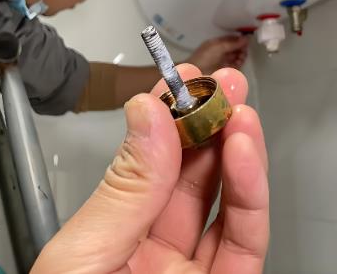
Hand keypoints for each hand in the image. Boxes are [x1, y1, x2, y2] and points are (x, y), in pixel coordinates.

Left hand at [33, 65, 268, 273]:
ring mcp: (191, 273)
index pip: (144, 169)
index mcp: (112, 239)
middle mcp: (154, 253)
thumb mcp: (84, 252)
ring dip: (237, 151)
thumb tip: (148, 113)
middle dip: (209, 125)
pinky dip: (252, 195)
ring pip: (227, 206)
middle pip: (192, 180)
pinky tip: (245, 152)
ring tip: (239, 109)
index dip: (164, 122)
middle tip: (222, 83)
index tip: (179, 81)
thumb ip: (126, 189)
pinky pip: (247, 242)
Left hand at [186, 36, 248, 73]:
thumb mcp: (218, 47)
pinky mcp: (226, 71)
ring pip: (236, 57)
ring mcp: (223, 61)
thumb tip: (246, 38)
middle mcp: (221, 51)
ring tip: (241, 57)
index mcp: (217, 43)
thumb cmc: (205, 57)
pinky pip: (236, 66)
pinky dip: (239, 63)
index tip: (247, 40)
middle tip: (244, 50)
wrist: (196, 74)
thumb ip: (232, 43)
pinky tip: (239, 62)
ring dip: (241, 56)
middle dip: (241, 48)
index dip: (239, 39)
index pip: (231, 39)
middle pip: (235, 48)